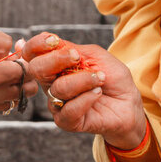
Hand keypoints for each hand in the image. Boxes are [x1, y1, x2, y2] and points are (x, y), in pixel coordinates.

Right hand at [0, 24, 37, 111]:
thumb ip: (3, 39)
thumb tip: (13, 49)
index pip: (29, 71)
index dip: (25, 60)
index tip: (15, 53)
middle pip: (27, 89)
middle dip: (25, 76)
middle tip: (12, 64)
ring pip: (16, 99)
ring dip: (15, 87)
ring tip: (1, 74)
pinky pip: (1, 105)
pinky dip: (2, 95)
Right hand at [20, 32, 145, 148]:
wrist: (128, 102)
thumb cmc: (112, 78)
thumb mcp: (95, 55)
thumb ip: (72, 48)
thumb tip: (52, 42)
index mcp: (54, 65)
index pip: (32, 53)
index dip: (36, 44)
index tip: (53, 40)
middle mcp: (51, 83)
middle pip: (36, 69)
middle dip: (56, 59)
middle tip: (76, 57)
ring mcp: (57, 103)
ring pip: (58, 88)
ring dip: (83, 80)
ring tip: (100, 79)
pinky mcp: (67, 121)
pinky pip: (68, 110)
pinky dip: (86, 99)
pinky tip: (97, 94)